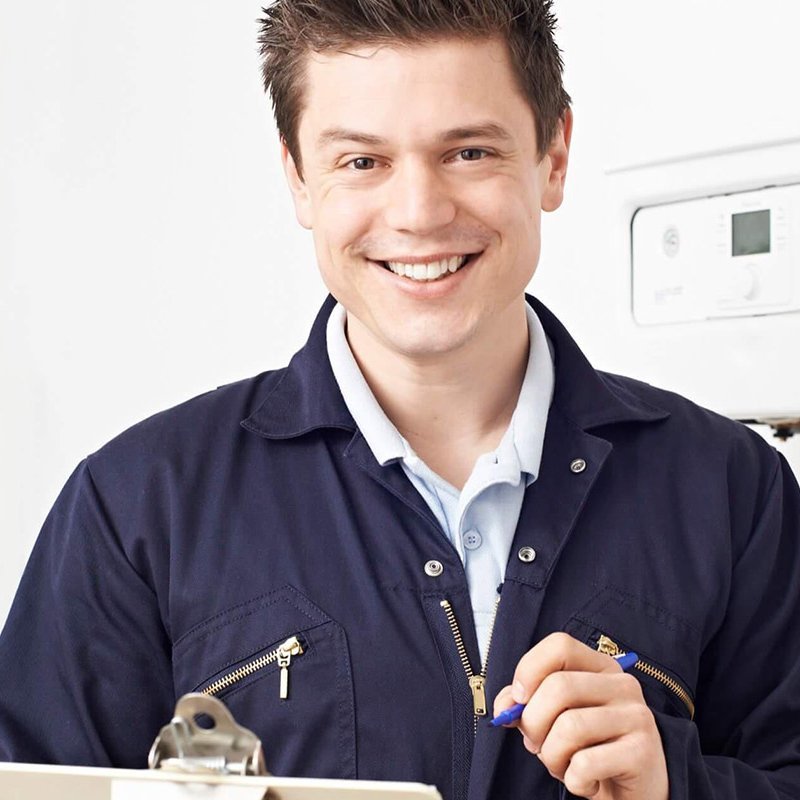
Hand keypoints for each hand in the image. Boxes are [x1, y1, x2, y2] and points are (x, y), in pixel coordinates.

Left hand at [493, 632, 667, 799]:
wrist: (634, 792)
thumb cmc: (590, 749)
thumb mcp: (555, 720)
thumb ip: (527, 705)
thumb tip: (505, 706)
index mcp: (600, 668)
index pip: (560, 645)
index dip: (529, 669)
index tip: (519, 700)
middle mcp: (622, 685)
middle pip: (559, 686)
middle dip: (533, 722)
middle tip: (535, 744)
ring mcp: (636, 716)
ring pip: (569, 727)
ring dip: (551, 756)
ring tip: (562, 766)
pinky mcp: (641, 752)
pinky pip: (585, 763)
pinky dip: (574, 780)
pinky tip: (586, 783)